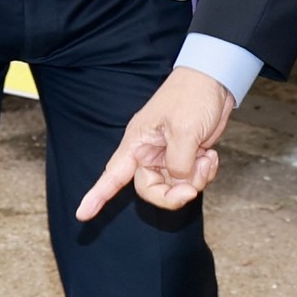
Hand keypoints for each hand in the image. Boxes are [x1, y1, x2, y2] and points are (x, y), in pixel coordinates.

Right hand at [78, 67, 237, 218]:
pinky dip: (204, 172)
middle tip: (192, 188)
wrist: (214, 81)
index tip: (82, 215)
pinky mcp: (186, 156)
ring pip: (175, 186)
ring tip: (207, 158)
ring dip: (195, 179)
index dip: (97, 196)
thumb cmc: (191, 96)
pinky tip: (211, 156)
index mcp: (137, 144)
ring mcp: (168, 156)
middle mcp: (149, 153)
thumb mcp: (184, 130)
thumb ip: (178, 163)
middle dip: (174, 194)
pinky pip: (191, 178)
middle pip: (152, 190)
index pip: (112, 175)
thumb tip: (179, 182)